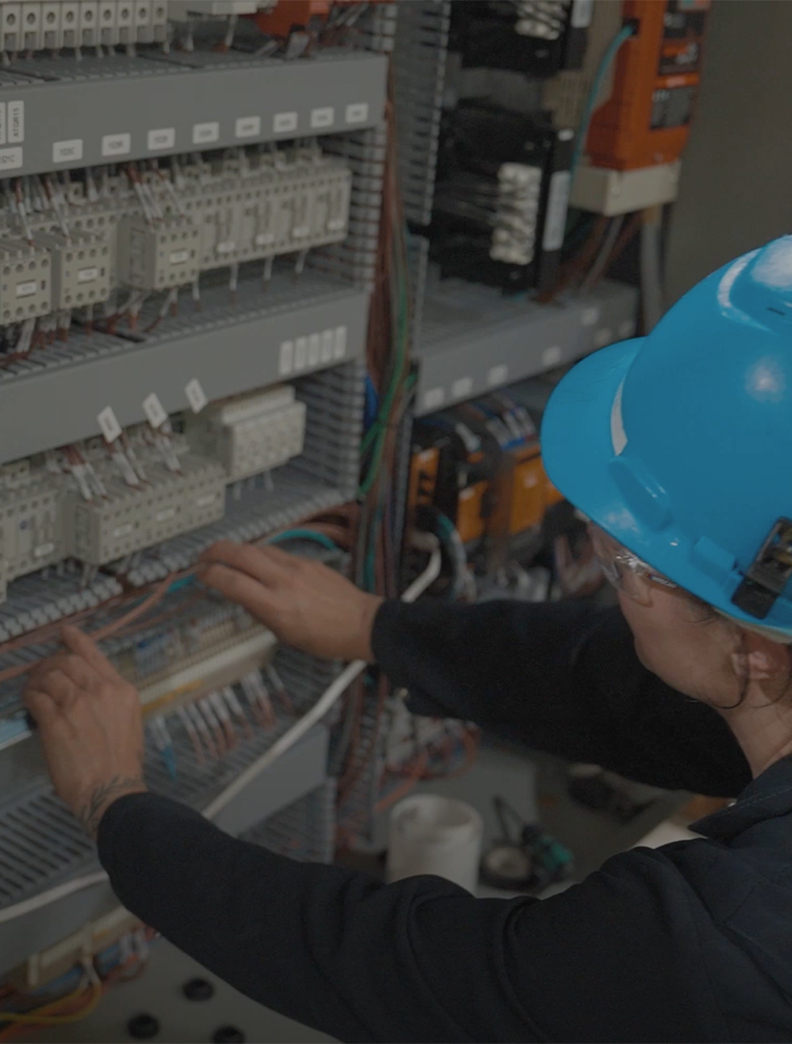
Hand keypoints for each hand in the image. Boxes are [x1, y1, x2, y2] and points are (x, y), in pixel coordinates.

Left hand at [24, 626, 146, 838]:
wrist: (111, 789)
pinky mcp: (55, 722)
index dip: (75, 640)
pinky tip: (28, 703)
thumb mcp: (127, 721)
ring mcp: (76, 705)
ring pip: (48, 676)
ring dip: (36, 679)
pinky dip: (28, 696)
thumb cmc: (122, 762)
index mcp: (122, 690)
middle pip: (67, 661)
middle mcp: (100, 691)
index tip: (64, 633)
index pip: (93, 655)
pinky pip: (35, 698)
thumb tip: (85, 692)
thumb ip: (109, 701)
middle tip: (41, 672)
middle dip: (49, 663)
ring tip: (32, 688)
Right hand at [199, 540, 382, 662]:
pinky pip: (276, 552)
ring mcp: (297, 566)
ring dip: (236, 550)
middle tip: (202, 557)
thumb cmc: (323, 639)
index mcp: (275, 606)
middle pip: (241, 553)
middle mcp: (283, 581)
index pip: (232, 582)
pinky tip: (255, 561)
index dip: (209, 574)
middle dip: (215, 551)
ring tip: (224, 557)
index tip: (199, 575)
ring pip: (258, 548)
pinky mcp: (308, 560)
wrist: (362, 623)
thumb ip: (260, 612)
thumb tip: (241, 594)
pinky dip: (259, 554)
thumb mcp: (285, 635)